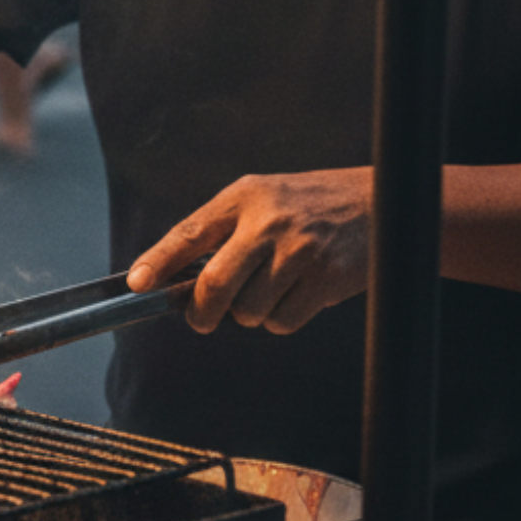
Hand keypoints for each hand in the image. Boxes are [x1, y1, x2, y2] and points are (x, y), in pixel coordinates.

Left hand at [129, 167, 372, 335]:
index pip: (189, 233)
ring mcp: (299, 252)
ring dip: (250, 313)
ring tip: (269, 289)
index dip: (158, 262)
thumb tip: (173, 277)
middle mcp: (269, 223)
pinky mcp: (327, 279)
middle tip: (201, 319)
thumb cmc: (309, 204)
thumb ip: (220, 230)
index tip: (138, 284)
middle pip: (215, 284)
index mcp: (245, 197)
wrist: (382, 202)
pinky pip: (281, 322)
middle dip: (201, 311)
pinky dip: (279, 320)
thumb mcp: (261, 198)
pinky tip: (295, 295)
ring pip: (248, 310)